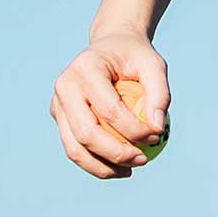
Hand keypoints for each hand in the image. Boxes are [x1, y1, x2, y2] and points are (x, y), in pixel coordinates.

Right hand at [50, 31, 170, 178]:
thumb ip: (160, 94)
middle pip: (86, 133)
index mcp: (85, 68)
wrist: (110, 46)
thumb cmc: (134, 57)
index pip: (109, 110)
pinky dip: (95, 164)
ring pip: (74, 148)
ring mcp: (56, 103)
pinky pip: (74, 148)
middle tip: (143, 160)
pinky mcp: (58, 117)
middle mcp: (64, 86)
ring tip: (129, 170)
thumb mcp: (155, 65)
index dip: (134, 130)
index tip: (157, 136)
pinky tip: (119, 167)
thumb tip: (157, 130)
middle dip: (116, 154)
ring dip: (102, 167)